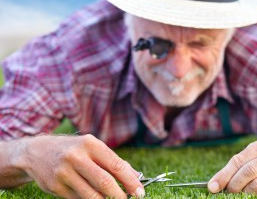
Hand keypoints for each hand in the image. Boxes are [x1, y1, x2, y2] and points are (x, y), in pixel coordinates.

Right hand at [18, 134, 143, 197]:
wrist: (36, 152)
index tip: (140, 192)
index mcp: (90, 144)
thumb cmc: (73, 150)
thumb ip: (114, 161)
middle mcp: (76, 157)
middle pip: (104, 182)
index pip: (116, 165)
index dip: (130, 181)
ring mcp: (63, 173)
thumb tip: (136, 177)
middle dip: (120, 195)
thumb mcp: (92, 148)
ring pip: (91, 195)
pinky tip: (95, 198)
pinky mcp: (55, 187)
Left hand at [208, 137, 256, 197]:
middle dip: (234, 184)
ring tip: (241, 193)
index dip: (225, 175)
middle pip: (250, 171)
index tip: (213, 187)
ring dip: (245, 192)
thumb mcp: (248, 160)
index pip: (240, 160)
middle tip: (228, 191)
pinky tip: (253, 196)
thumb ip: (230, 170)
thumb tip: (213, 186)